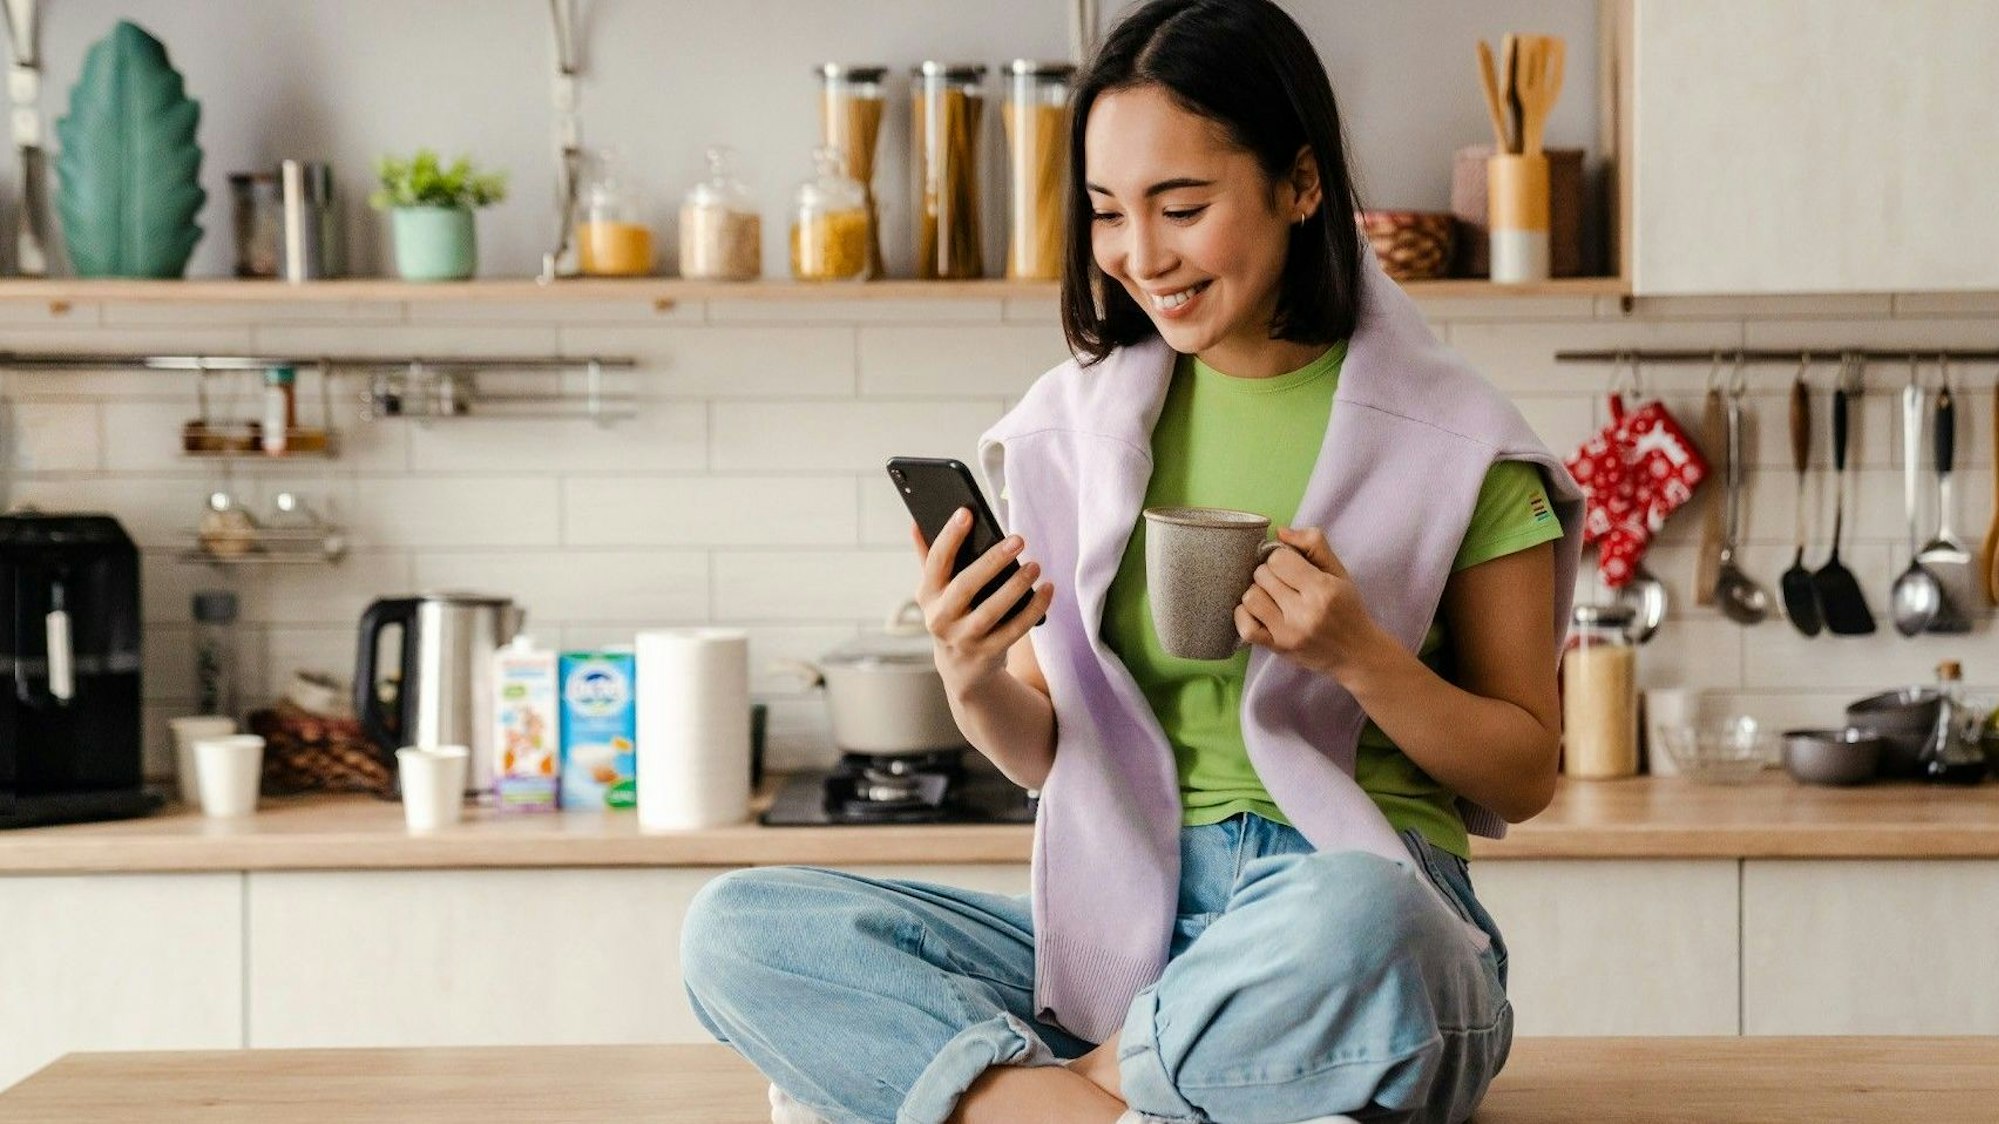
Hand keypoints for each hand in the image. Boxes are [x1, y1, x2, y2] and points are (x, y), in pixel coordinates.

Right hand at [911, 510, 1054, 686]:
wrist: (960, 669)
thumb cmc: (952, 615)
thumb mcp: (936, 592)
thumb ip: (929, 559)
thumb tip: (917, 523)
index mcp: (927, 595)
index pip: (936, 561)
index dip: (949, 536)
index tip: (966, 512)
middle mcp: (940, 618)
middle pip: (966, 585)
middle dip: (992, 561)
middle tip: (1018, 540)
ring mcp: (964, 638)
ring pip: (992, 610)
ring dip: (1016, 586)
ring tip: (1035, 565)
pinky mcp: (987, 653)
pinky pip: (1015, 629)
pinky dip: (1033, 609)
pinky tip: (1047, 589)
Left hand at [1234, 526, 1383, 679]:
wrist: (1356, 653)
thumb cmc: (1347, 608)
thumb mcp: (1339, 572)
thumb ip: (1313, 545)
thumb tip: (1280, 531)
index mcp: (1322, 589)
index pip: (1278, 559)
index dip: (1281, 558)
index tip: (1291, 566)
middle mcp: (1304, 612)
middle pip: (1262, 576)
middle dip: (1270, 574)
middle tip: (1283, 582)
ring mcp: (1288, 633)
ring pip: (1251, 598)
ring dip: (1258, 593)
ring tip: (1272, 597)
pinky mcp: (1278, 649)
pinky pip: (1245, 628)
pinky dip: (1244, 616)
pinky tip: (1258, 612)